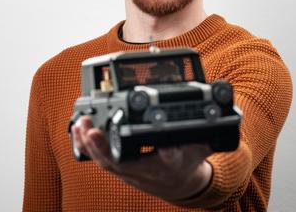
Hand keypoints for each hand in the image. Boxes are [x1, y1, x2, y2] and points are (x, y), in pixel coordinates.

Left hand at [71, 116, 212, 202]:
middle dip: (105, 149)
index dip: (167, 152)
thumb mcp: (201, 144)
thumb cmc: (188, 160)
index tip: (164, 145)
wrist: (180, 183)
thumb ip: (206, 131)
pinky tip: (77, 131)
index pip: (172, 158)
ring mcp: (132, 173)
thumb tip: (218, 112)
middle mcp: (149, 172)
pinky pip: (101, 161)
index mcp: (173, 164)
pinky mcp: (121, 169)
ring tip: (80, 125)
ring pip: (107, 164)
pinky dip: (86, 147)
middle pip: (124, 164)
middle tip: (93, 131)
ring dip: (90, 145)